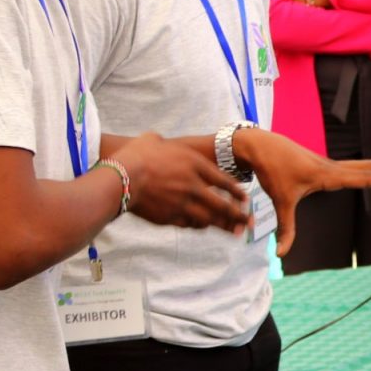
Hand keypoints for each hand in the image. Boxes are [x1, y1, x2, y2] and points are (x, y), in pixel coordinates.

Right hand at [114, 132, 250, 233]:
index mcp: (194, 165)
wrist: (121, 178)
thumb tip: (159, 141)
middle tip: (248, 220)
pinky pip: (190, 224)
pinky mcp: (170, 217)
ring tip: (234, 231)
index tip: (245, 198)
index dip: (236, 191)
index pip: (224, 181)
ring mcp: (183, 203)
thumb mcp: (153, 140)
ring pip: (210, 218)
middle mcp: (194, 186)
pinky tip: (203, 227)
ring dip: (223, 225)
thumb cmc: (135, 155)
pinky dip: (198, 226)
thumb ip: (164, 144)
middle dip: (238, 214)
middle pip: (223, 204)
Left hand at [229, 128, 370, 255]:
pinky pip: (359, 163)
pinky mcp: (329, 164)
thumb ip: (285, 229)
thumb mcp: (280, 201)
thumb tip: (280, 254)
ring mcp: (334, 163)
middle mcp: (336, 167)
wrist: (261, 147)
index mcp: (329, 176)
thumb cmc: (272, 173)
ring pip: (369, 164)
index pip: (364, 177)